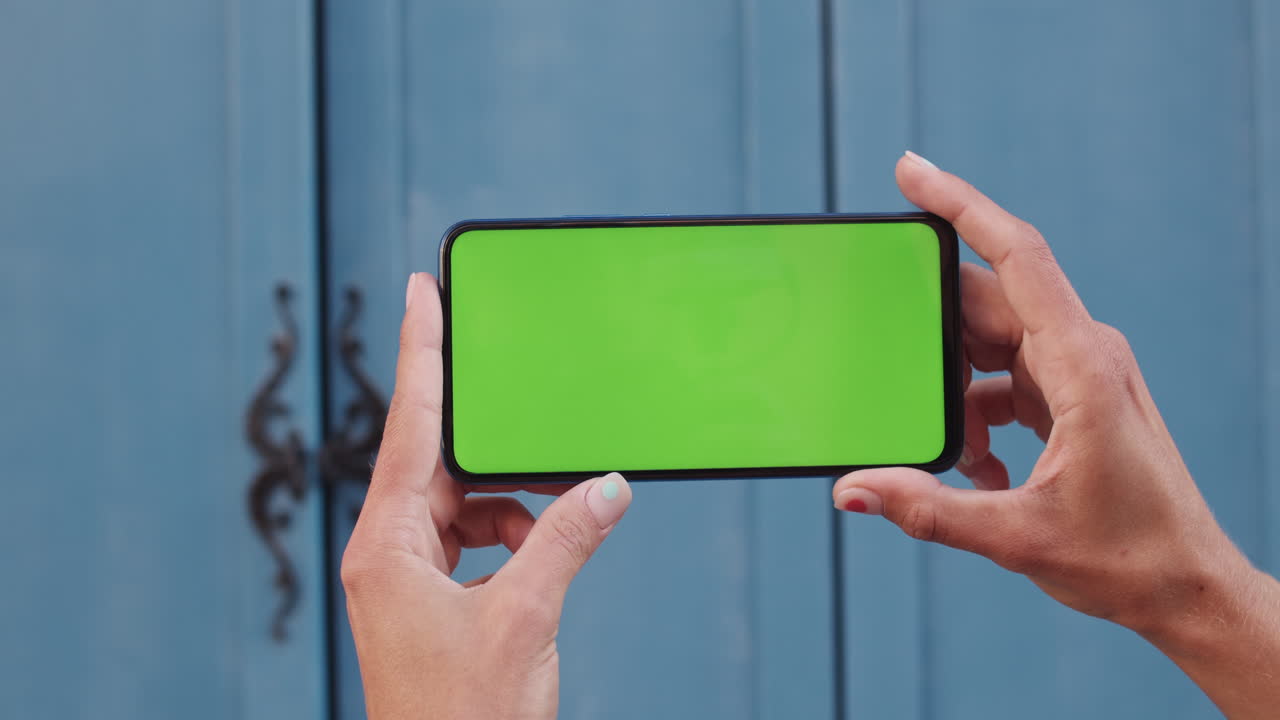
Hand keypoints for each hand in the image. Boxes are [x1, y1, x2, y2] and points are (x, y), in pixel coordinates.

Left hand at [341, 273, 632, 719]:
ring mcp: (405, 577)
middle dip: (486, 436)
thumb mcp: (526, 617)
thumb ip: (566, 539)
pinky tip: (543, 553)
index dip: (418, 354)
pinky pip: (472, 538)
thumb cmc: (465, 718)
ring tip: (554, 520)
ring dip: (510, 504)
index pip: (408, 428)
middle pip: (436, 460)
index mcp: (386, 547)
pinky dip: (512, 535)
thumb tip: (607, 486)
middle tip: (509, 386)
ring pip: (461, 502)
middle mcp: (387, 553)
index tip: (420, 294)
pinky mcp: (429, 599)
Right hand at [833, 152, 1279, 716]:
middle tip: (892, 367)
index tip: (911, 171)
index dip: (962, 204)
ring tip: (959, 460)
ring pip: (992, 349)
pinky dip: (978, 418)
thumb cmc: (1127, 557)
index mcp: (1082, 366)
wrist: (1190, 587)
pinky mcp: (1075, 398)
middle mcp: (1085, 355)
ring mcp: (1082, 374)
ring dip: (956, 395)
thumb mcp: (1017, 536)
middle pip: (987, 307)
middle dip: (932, 339)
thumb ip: (928, 509)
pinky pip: (1006, 382)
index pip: (1017, 258)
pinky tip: (980, 470)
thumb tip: (851, 489)